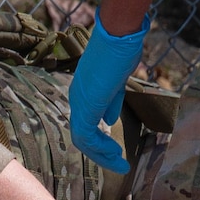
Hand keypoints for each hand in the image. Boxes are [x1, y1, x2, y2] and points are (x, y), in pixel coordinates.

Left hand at [67, 12, 149, 172]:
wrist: (120, 34)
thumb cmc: (121, 50)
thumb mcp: (118, 81)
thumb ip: (112, 101)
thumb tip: (109, 122)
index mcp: (85, 92)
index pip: (87, 124)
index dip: (101, 141)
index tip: (117, 152)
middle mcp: (78, 97)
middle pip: (82, 135)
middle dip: (100, 153)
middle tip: (119, 164)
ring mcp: (80, 100)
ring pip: (82, 139)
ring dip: (102, 155)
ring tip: (120, 164)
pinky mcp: (86, 103)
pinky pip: (86, 135)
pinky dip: (100, 148)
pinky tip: (116, 152)